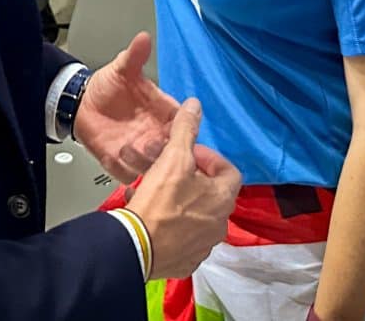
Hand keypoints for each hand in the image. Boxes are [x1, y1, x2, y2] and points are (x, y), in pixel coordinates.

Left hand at [75, 32, 180, 180]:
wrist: (81, 104)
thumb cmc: (107, 87)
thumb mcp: (121, 69)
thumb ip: (134, 57)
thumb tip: (143, 37)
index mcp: (163, 111)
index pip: (183, 121)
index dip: (184, 126)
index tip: (176, 126)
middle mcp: (156, 132)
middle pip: (173, 148)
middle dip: (168, 149)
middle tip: (155, 142)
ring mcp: (141, 150)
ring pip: (156, 165)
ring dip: (149, 162)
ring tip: (136, 150)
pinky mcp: (124, 164)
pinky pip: (133, 175)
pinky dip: (131, 173)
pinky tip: (123, 164)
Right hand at [127, 99, 241, 279]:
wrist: (135, 247)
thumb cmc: (159, 200)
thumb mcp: (173, 157)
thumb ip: (186, 129)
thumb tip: (195, 104)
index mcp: (223, 198)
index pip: (229, 170)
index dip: (209, 158)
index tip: (189, 154)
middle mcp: (220, 224)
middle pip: (212, 193)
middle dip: (192, 178)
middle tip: (170, 170)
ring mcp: (204, 245)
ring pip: (197, 215)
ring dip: (183, 201)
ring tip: (158, 191)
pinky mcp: (186, 260)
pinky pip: (184, 237)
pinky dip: (174, 225)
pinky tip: (154, 216)